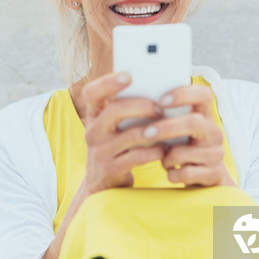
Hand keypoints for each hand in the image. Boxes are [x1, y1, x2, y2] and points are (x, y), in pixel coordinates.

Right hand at [79, 72, 165, 193]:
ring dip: (153, 130)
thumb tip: (156, 87)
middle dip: (141, 106)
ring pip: (130, 135)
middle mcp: (92, 131)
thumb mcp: (112, 127)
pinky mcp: (111, 169)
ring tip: (167, 128)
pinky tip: (164, 149)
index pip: (91, 93)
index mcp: (93, 115)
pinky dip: (155, 151)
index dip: (108, 82)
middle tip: (159, 108)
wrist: (103, 182)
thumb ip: (125, 109)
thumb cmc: (116, 146)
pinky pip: (138, 157)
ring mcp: (100, 151)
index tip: (129, 76)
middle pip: (114, 111)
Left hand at [144, 85, 236, 187]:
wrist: (202, 178)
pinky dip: (172, 174)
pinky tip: (172, 172)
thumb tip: (138, 107)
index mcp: (204, 116)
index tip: (160, 101)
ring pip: (183, 152)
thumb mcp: (178, 131)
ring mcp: (216, 153)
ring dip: (166, 158)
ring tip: (164, 160)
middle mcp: (214, 132)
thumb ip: (166, 118)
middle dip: (166, 128)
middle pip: (193, 122)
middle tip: (146, 133)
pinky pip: (185, 173)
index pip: (203, 95)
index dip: (183, 94)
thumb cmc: (182, 148)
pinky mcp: (214, 173)